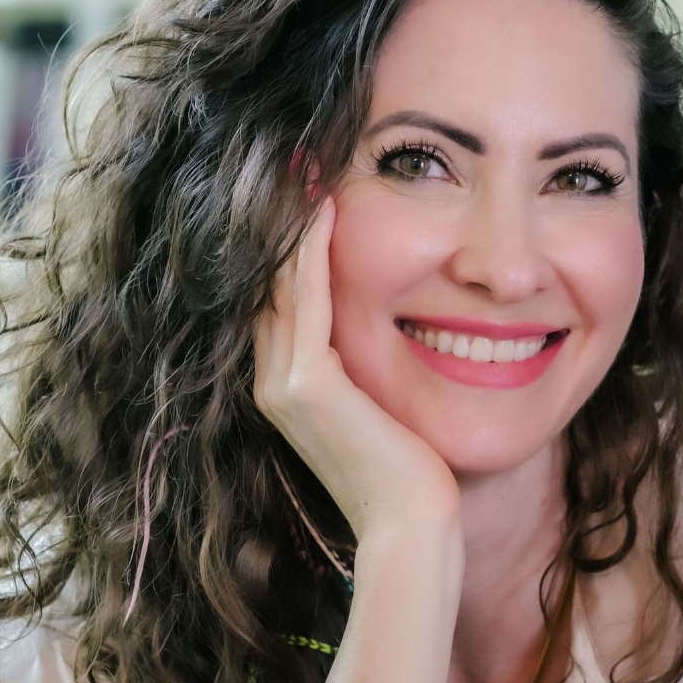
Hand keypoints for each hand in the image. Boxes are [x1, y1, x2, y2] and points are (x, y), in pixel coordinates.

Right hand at [252, 188, 461, 541]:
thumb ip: (368, 369)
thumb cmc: (413, 473)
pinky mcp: (305, 386)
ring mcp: (282, 384)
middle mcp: (274, 381)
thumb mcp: (384, 406)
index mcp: (289, 385)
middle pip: (269, 281)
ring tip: (301, 164)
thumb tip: (398, 327)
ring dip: (290, 222)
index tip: (306, 184)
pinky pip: (307, 301)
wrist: (412, 526)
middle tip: (292, 155)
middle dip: (280, 219)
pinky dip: (312, 253)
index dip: (290, 240)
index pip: (283, 296)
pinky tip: (325, 207)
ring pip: (281, 283)